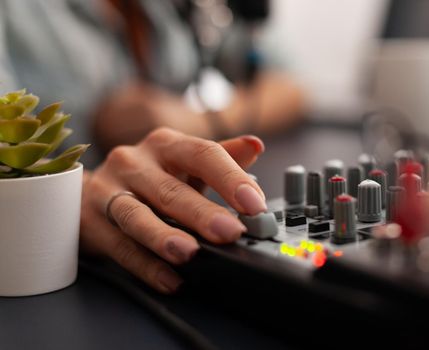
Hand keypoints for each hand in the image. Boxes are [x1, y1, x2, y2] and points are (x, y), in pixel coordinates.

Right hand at [80, 128, 265, 292]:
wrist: (87, 187)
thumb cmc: (148, 174)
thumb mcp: (183, 161)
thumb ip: (220, 156)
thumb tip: (254, 145)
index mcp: (165, 144)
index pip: (202, 154)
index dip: (230, 178)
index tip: (255, 204)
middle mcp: (135, 162)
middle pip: (171, 189)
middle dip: (202, 213)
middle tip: (230, 232)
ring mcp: (109, 190)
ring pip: (137, 216)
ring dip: (164, 237)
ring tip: (189, 254)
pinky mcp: (91, 221)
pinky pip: (120, 247)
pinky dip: (146, 266)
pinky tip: (170, 279)